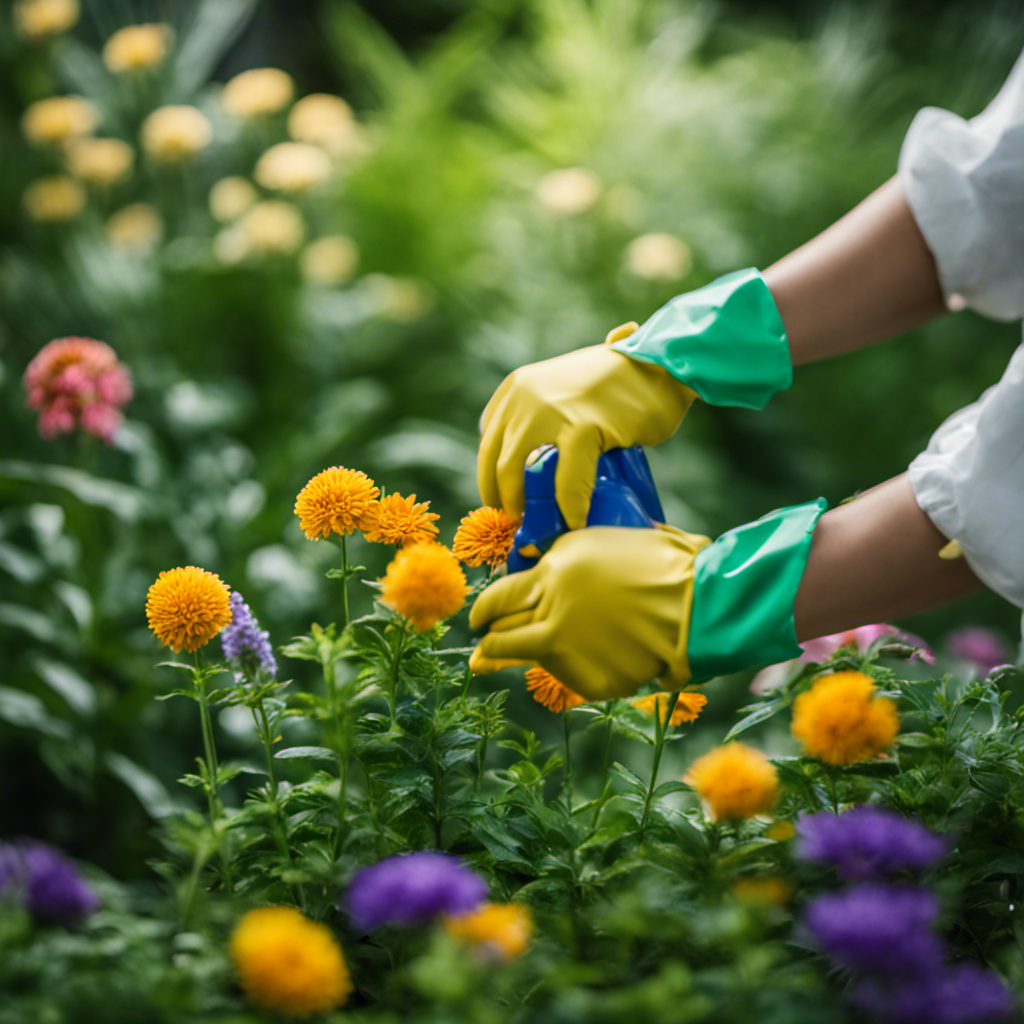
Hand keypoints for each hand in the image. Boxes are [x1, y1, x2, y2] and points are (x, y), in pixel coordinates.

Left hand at [469, 525, 709, 700]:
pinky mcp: (589, 679)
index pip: (498, 596)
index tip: (479, 619)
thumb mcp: (603, 543)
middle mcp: (551, 609)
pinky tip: (584, 662)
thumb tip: (539, 569)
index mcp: (555, 571)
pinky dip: (572, 670)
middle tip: (482, 649)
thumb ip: (565, 558)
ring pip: (521, 657)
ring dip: (514, 658)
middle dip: (488, 640)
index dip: (483, 611)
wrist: (700, 606)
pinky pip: (567, 677)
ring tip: (513, 658)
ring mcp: (567, 648)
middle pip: (499, 632)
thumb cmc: (663, 564)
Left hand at [477, 324, 695, 528]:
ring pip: (516, 473)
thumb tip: (530, 465)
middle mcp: (523, 397)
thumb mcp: (564, 390)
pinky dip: (570, 507)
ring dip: (525, 506)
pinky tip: (576, 521)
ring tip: (541, 525)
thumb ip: (541, 417)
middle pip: (495, 462)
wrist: (662, 363)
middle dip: (504, 499)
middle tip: (521, 521)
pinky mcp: (582, 427)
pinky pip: (566, 480)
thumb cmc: (621, 383)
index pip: (489, 442)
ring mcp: (549, 411)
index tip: (508, 501)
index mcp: (516, 388)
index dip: (493, 478)